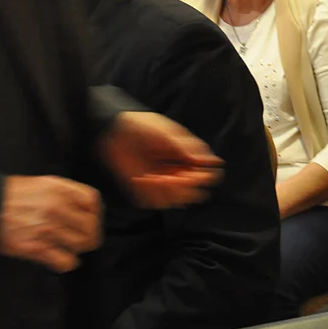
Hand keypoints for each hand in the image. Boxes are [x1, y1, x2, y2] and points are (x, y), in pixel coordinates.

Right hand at [0, 175, 100, 272]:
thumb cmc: (11, 195)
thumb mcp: (42, 183)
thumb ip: (65, 192)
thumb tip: (84, 208)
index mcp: (60, 188)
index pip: (93, 202)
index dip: (95, 212)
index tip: (91, 219)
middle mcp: (57, 207)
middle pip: (91, 226)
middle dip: (90, 234)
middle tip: (84, 239)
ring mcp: (47, 228)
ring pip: (80, 244)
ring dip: (77, 248)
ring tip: (68, 247)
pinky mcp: (35, 248)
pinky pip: (64, 261)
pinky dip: (66, 262)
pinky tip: (60, 259)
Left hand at [101, 112, 223, 207]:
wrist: (115, 129)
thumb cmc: (144, 126)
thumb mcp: (167, 132)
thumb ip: (186, 148)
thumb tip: (211, 162)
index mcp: (189, 158)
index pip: (208, 175)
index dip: (204, 177)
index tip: (194, 170)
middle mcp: (179, 172)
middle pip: (195, 193)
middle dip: (187, 187)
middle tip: (176, 176)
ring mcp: (162, 182)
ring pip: (176, 200)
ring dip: (168, 191)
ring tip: (155, 176)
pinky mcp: (145, 190)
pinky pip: (154, 201)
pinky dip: (150, 193)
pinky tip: (142, 178)